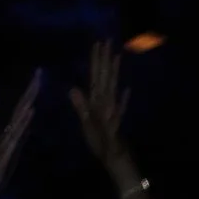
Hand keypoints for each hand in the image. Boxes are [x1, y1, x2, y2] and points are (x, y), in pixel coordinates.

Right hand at [0, 72, 40, 198]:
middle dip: (30, 90)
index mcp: (9, 136)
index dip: (30, 94)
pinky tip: (31, 111)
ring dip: (27, 101)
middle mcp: (5, 136)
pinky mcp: (4, 154)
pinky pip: (16, 135)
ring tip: (36, 85)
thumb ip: (19, 136)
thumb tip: (29, 117)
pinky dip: (23, 123)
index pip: (21, 111)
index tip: (39, 78)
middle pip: (19, 109)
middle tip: (40, 71)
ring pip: (18, 119)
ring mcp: (4, 144)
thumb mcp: (12, 153)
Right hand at [70, 38, 136, 187]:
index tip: (97, 44)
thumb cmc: (100, 144)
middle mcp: (106, 101)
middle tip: (106, 41)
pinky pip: (121, 104)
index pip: (96, 76)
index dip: (97, 60)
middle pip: (105, 76)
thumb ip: (81, 107)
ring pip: (113, 85)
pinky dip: (123, 96)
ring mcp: (113, 108)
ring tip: (116, 55)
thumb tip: (72, 88)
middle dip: (105, 59)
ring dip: (114, 70)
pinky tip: (126, 89)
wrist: (116, 158)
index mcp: (98, 101)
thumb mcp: (87, 126)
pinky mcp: (117, 118)